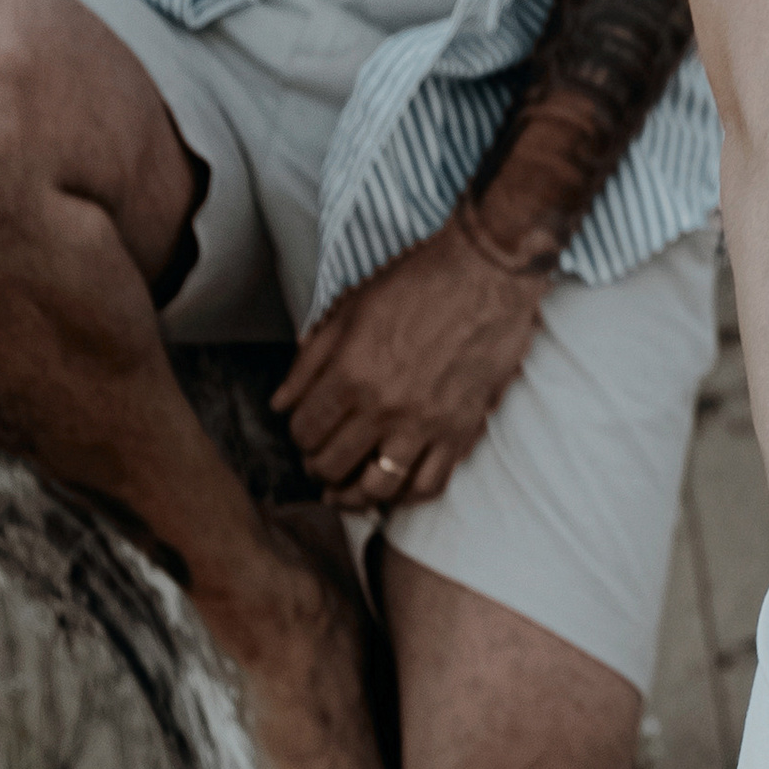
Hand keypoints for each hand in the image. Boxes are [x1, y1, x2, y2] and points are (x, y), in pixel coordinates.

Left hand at [271, 218, 549, 507]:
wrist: (487, 272)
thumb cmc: (419, 281)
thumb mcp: (352, 307)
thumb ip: (311, 360)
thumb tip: (281, 402)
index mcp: (351, 372)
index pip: (305, 430)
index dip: (297, 436)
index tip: (305, 431)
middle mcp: (384, 406)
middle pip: (333, 465)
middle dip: (318, 468)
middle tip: (320, 462)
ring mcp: (425, 423)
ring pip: (377, 487)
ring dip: (354, 495)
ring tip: (348, 490)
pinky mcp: (460, 430)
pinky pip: (429, 484)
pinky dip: (406, 496)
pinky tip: (395, 487)